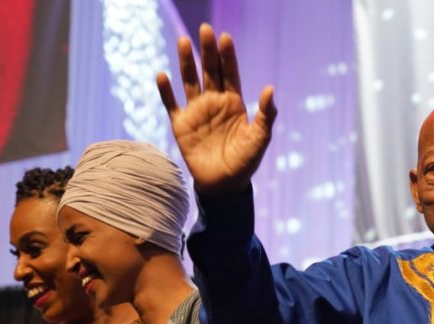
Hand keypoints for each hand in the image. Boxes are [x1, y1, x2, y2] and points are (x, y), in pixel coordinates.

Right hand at [156, 23, 277, 194]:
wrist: (225, 185)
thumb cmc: (246, 162)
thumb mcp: (260, 138)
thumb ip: (266, 115)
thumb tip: (271, 89)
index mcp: (234, 103)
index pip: (230, 73)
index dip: (228, 56)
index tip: (225, 38)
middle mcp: (214, 102)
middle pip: (210, 71)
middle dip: (207, 51)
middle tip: (204, 29)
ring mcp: (197, 112)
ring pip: (190, 81)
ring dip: (186, 62)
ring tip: (183, 42)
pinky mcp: (181, 125)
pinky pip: (171, 104)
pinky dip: (166, 91)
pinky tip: (162, 75)